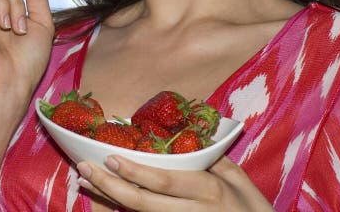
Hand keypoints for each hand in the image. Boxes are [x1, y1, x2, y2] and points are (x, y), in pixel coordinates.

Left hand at [75, 154, 274, 210]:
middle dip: (110, 186)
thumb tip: (186, 136)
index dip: (135, 171)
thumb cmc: (254, 211)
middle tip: (84, 169)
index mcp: (208, 190)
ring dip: (110, 200)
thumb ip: (213, 159)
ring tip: (86, 183)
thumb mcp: (239, 181)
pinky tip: (106, 202)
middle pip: (144, 202)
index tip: (110, 157)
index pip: (165, 180)